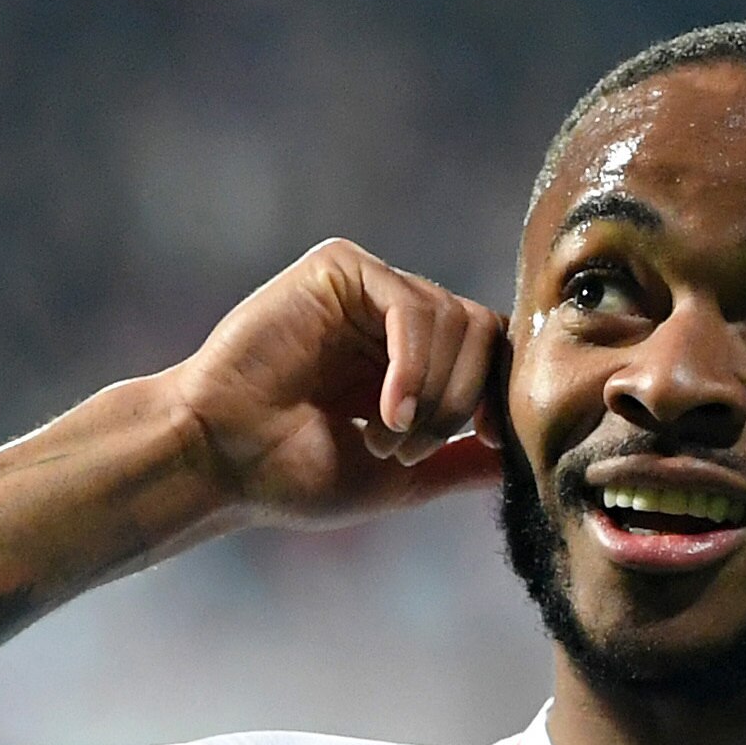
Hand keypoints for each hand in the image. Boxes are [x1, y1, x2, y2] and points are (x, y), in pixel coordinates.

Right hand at [168, 239, 507, 528]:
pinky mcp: (339, 268)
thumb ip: (461, 461)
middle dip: (462, 402)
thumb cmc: (294, 474)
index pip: (492, 350)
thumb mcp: (402, 476)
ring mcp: (367, 288)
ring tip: (385, 437)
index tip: (489, 442)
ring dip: (433, 394)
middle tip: (409, 449)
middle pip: (484, 332)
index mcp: (412, 357)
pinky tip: (386, 412)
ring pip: (456, 321)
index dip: (501, 394)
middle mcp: (394, 316)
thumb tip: (524, 459)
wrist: (221, 460)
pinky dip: (414, 366)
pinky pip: (413, 305)